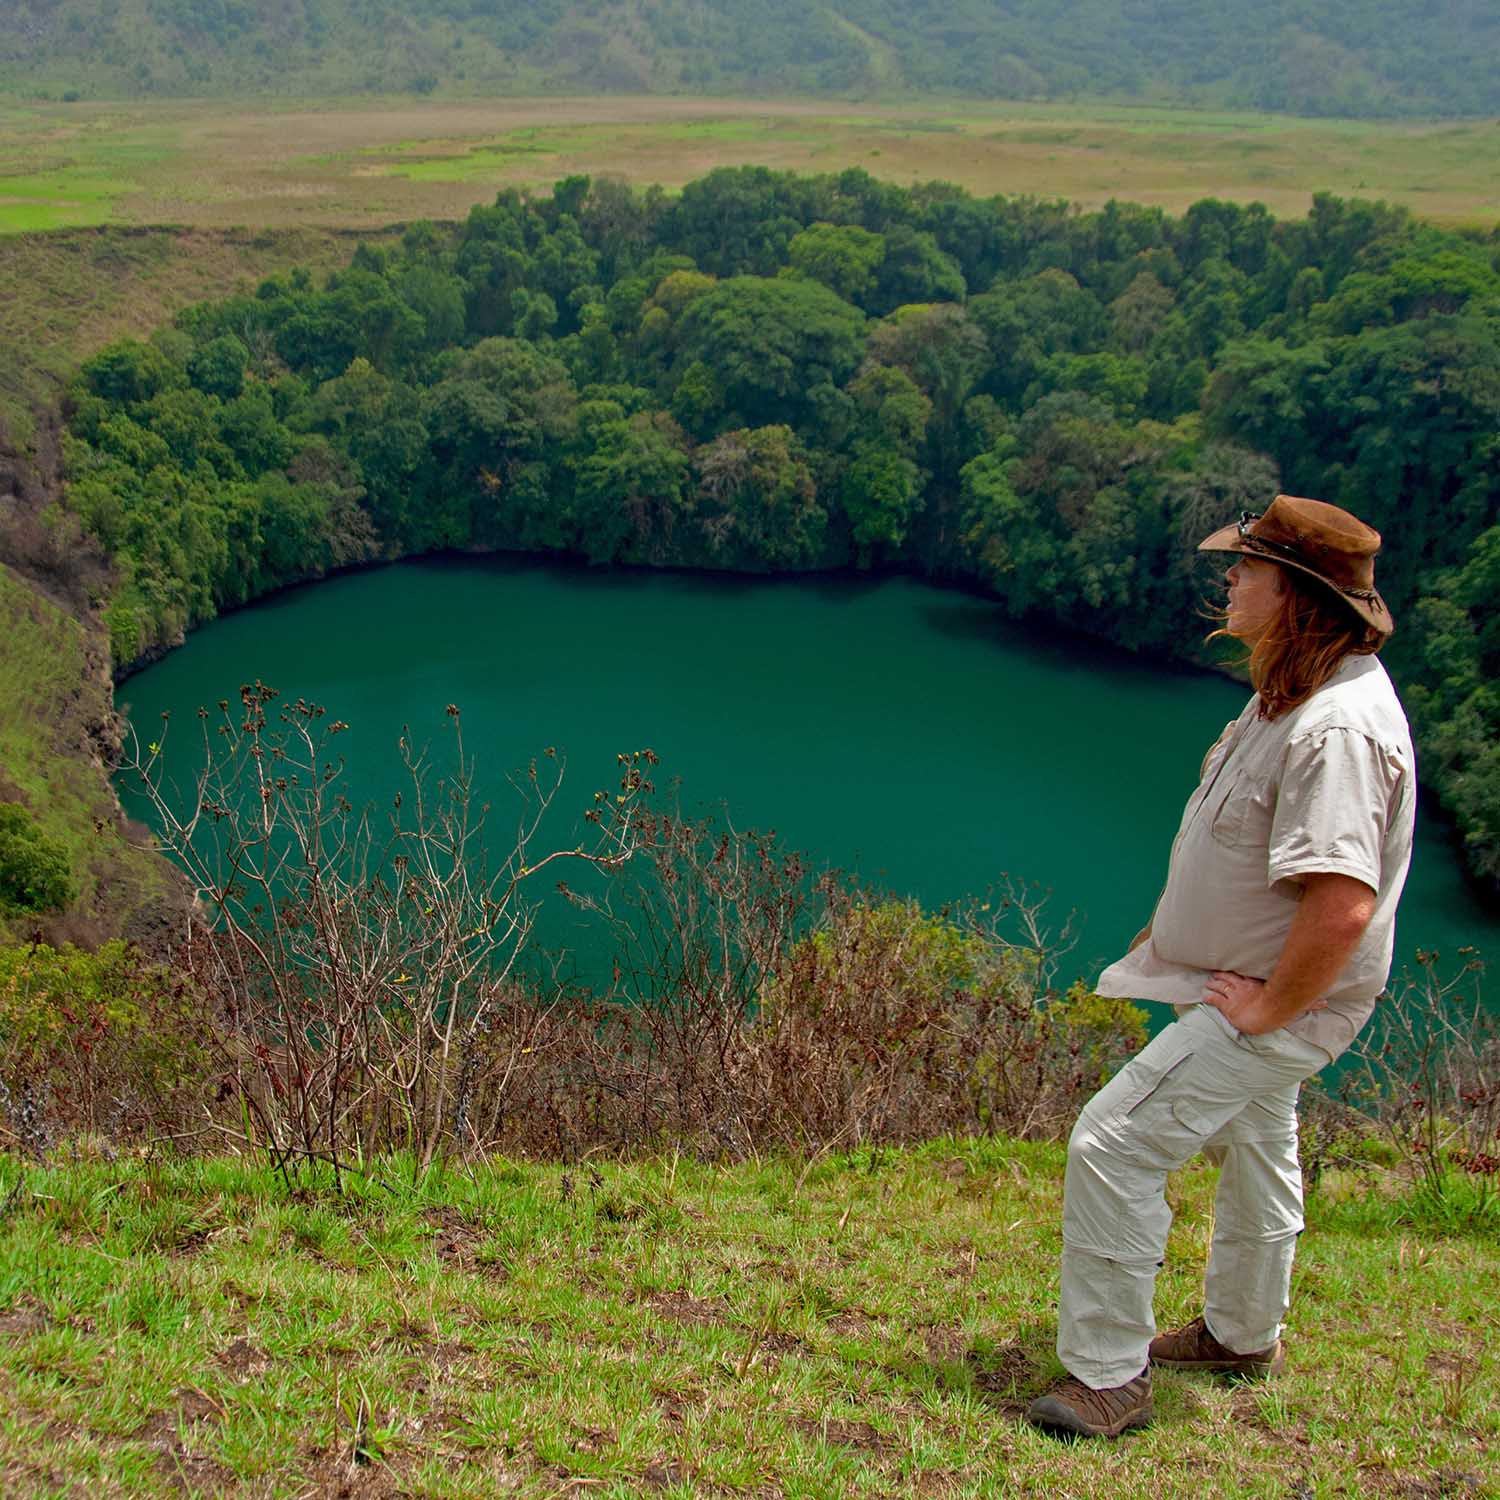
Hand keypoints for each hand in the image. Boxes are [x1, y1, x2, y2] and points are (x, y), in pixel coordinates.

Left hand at [1202, 970, 1326, 1035]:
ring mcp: (1234, 996)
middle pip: (1227, 977)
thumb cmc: (1281, 1009)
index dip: (1235, 972)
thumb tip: (1328, 1004)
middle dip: (1219, 976)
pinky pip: (1214, 999)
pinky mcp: (1227, 1007)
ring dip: (1213, 984)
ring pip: (1219, 985)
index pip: (1243, 975)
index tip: (1230, 970)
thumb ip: (1310, 1003)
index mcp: (1256, 983)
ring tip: (1208, 982)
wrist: (1267, 1016)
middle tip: (1213, 974)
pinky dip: (1208, 997)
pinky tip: (1204, 996)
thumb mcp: (1295, 1003)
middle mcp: (1243, 987)